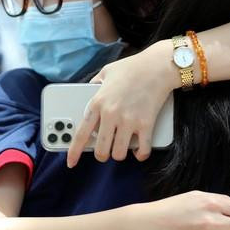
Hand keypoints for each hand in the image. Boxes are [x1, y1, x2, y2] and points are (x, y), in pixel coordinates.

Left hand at [67, 40, 177, 166]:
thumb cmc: (132, 67)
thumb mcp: (106, 72)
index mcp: (97, 102)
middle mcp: (111, 114)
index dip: (74, 152)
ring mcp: (129, 121)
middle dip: (101, 154)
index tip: (71, 162)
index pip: (81, 134)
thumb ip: (94, 84)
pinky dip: (140, 154)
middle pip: (100, 150)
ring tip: (122, 148)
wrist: (157, 66)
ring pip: (119, 153)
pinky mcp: (146, 124)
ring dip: (119, 154)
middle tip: (105, 151)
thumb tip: (89, 91)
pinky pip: (142, 149)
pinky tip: (139, 152)